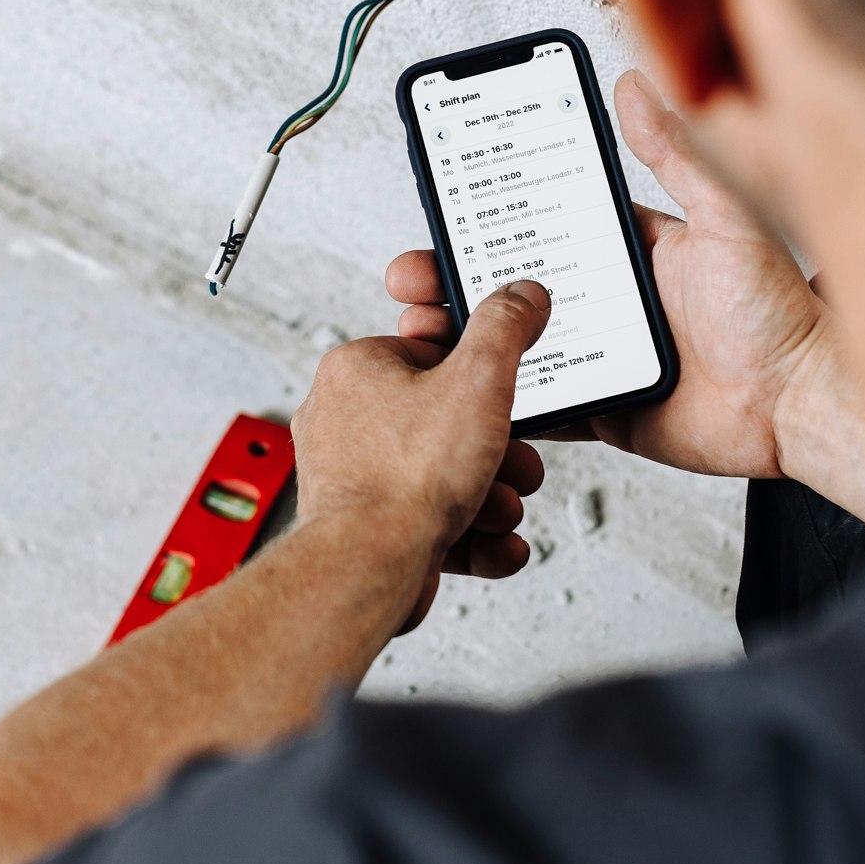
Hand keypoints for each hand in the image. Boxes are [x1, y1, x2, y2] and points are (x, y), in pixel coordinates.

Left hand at [292, 282, 552, 630]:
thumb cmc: (404, 478)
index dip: (481, 377)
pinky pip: (432, 522)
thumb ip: (504, 329)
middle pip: (445, 421)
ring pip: (443, 476)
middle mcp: (345, 420)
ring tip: (503, 507)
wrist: (368, 568)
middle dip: (496, 451)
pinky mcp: (368, 526)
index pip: (431, 352)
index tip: (509, 393)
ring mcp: (353, 477)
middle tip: (517, 461)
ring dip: (490, 495)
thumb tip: (519, 295)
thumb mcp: (477, 381)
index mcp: (357, 369)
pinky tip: (496, 541)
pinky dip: (471, 535)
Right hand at [389, 70, 854, 493]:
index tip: (446, 203)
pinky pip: (540, 406)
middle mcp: (611, 299)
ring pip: (512, 346)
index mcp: (631, 247)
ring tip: (422, 331)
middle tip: (412, 274)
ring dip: (463, 339)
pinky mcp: (605, 408)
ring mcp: (602, 355)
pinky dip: (499, 402)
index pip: (543, 220)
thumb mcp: (725, 215)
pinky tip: (463, 393)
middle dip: (454, 277)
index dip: (490, 215)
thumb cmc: (783, 312)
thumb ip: (676, 154)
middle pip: (511, 284)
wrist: (803, 405)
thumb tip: (637, 85)